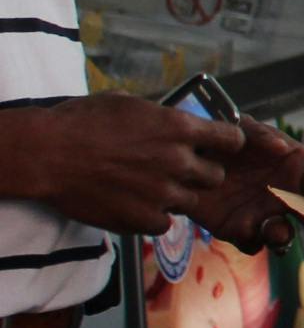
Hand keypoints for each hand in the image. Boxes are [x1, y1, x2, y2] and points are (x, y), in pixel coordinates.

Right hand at [0, 94, 246, 235]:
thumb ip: (159, 116)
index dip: (226, 144)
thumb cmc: (81, 122)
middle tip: (177, 171)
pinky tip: (135, 205)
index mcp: (179, 128)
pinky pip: (164, 224)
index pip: (232, 139)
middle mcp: (178, 161)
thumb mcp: (127, 104)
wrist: (47, 154)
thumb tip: (171, 118)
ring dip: (175, 196)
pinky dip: (153, 217)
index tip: (217, 147)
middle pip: (215, 176)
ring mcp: (163, 193)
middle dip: (200, 174)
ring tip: (148, 188)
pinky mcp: (143, 218)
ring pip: (190, 202)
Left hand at [186, 122, 303, 253]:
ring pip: (283, 233)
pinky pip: (251, 243)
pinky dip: (253, 241)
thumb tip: (282, 149)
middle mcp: (283, 193)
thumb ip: (261, 136)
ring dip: (284, 236)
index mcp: (294, 167)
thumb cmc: (219, 137)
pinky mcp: (236, 228)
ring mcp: (261, 212)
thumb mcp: (240, 128)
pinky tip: (248, 232)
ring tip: (278, 233)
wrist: (180, 158)